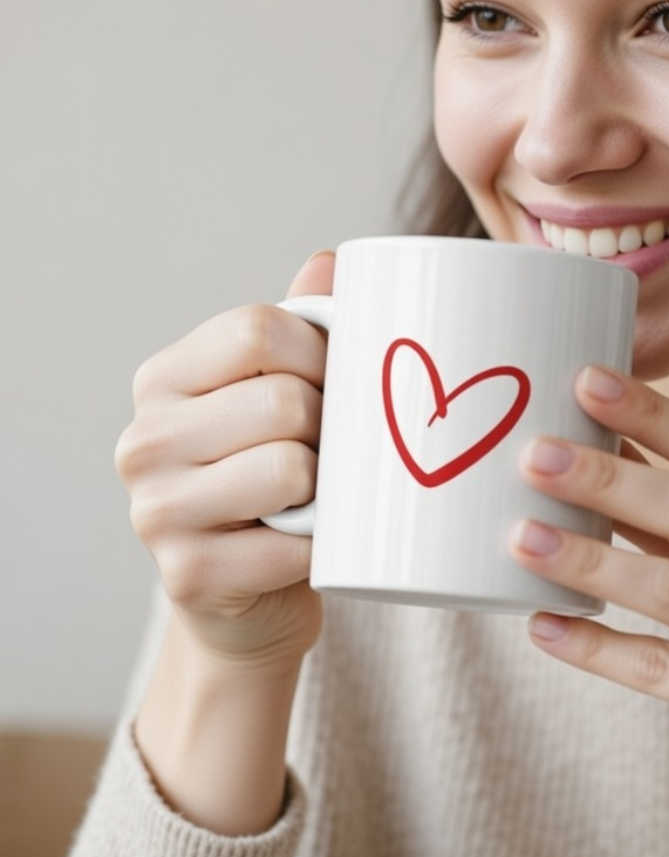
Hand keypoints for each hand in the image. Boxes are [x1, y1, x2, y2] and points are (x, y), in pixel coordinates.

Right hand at [115, 252, 333, 671]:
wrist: (254, 597)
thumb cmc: (280, 481)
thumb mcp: (283, 393)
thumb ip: (301, 326)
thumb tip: (330, 260)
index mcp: (165, 379)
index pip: (257, 329)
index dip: (322, 353)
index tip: (337, 383)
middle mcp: (143, 440)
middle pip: (282, 399)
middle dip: (331, 428)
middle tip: (330, 454)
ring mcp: (153, 511)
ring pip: (290, 467)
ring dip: (328, 488)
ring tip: (316, 497)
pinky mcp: (185, 575)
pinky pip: (293, 544)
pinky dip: (323, 547)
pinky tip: (308, 546)